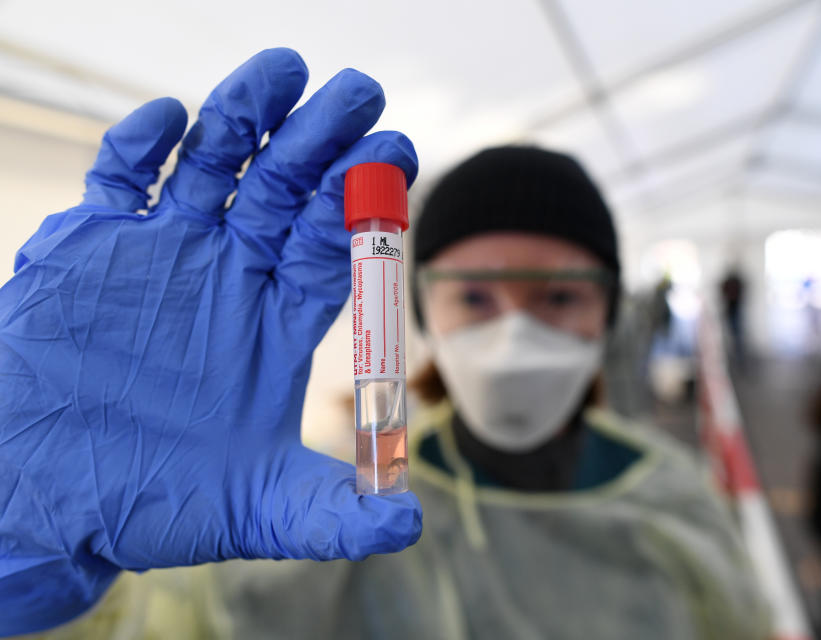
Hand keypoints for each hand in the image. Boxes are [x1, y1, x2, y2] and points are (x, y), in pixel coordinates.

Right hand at [0, 48, 420, 633]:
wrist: (44, 498)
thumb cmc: (151, 503)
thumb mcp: (257, 512)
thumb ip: (332, 515)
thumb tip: (410, 529)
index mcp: (278, 322)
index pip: (331, 246)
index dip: (363, 203)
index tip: (398, 153)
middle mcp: (232, 275)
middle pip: (287, 191)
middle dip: (322, 142)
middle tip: (362, 91)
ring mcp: (166, 253)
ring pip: (215, 166)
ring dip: (246, 117)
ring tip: (286, 69)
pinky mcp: (94, 244)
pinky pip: (121, 179)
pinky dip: (141, 147)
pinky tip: (171, 119)